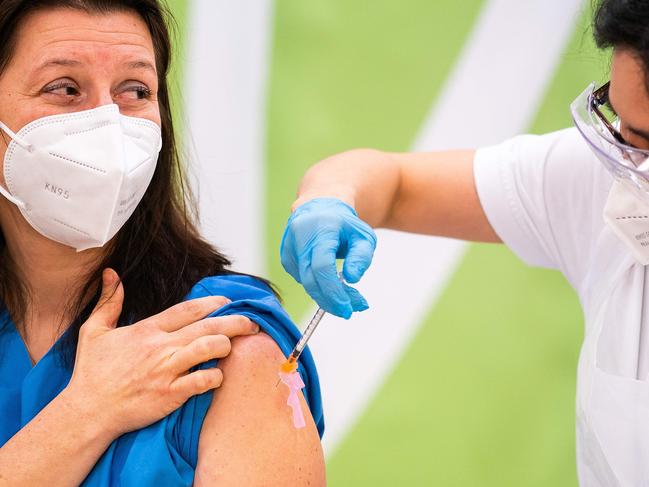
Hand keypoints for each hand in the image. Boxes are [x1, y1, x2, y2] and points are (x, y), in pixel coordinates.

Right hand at [66, 268, 258, 436]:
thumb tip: (111, 274)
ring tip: (234, 346)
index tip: (229, 302)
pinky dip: (215, 377)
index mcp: (147, 330)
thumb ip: (109, 301)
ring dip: (226, 346)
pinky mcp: (170, 395)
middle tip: (251, 322)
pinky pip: (202, 381)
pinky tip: (218, 375)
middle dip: (235, 321)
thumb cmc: (91, 373)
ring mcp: (167, 371)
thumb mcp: (94, 331)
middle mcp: (161, 347)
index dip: (213, 303)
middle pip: (207, 326)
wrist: (88, 412)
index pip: (189, 309)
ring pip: (209, 349)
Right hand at [280, 198, 376, 318]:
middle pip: (311, 279)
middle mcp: (300, 236)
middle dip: (330, 301)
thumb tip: (352, 279)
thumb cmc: (345, 225)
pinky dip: (317, 287)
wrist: (321, 208)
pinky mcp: (286, 257)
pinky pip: (302, 280)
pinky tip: (330, 283)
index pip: (322, 266)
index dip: (334, 291)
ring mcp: (289, 247)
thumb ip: (362, 257)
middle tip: (349, 310)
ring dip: (326, 296)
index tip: (348, 308)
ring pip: (306, 283)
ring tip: (347, 296)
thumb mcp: (364, 237)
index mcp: (320, 227)